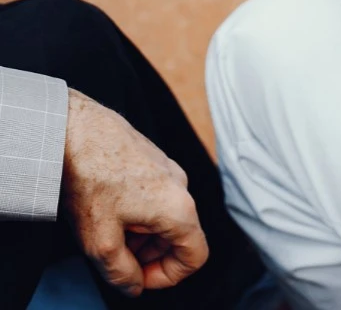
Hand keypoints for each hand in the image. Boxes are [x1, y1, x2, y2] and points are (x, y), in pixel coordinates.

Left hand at [62, 89, 207, 297]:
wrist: (72, 129)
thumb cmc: (89, 177)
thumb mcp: (101, 243)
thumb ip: (122, 275)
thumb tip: (133, 284)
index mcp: (177, 207)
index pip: (195, 256)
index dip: (168, 277)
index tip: (140, 278)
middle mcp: (179, 183)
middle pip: (178, 235)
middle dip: (149, 254)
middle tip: (117, 256)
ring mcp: (166, 166)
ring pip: (164, 214)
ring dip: (141, 232)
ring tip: (106, 229)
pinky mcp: (151, 155)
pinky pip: (153, 193)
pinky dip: (135, 210)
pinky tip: (105, 207)